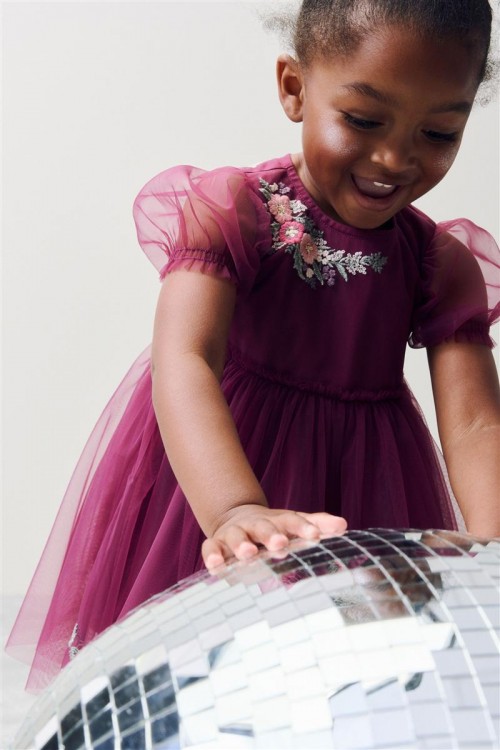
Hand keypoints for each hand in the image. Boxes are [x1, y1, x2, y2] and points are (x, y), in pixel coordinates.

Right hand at [202, 504, 346, 568]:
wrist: (235, 516)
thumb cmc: (273, 527)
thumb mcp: (293, 523)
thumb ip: (316, 524)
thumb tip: (344, 525)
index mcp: (276, 521)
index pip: (292, 521)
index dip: (303, 527)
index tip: (315, 536)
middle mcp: (255, 524)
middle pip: (263, 527)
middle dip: (271, 534)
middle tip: (280, 543)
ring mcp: (234, 533)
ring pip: (236, 537)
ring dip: (241, 545)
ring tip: (247, 554)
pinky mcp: (216, 544)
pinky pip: (211, 548)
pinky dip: (212, 556)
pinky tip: (216, 566)